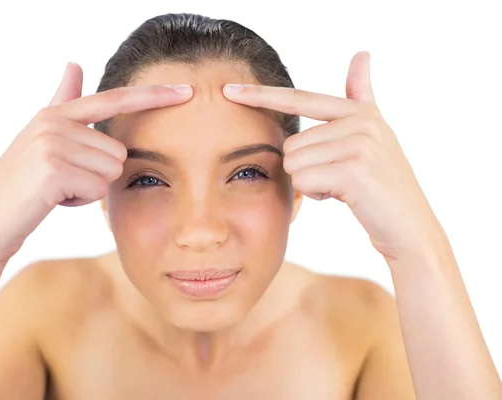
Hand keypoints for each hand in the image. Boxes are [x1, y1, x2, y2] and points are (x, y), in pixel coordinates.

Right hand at [0, 63, 192, 265]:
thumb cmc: (22, 186)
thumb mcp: (41, 138)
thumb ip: (63, 102)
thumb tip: (74, 63)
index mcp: (55, 113)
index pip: (114, 99)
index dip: (153, 95)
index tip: (187, 91)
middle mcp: (54, 122)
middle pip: (119, 152)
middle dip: (98, 175)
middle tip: (63, 182)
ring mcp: (53, 143)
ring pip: (112, 172)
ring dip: (89, 189)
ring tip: (56, 190)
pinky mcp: (55, 169)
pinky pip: (98, 190)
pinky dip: (80, 202)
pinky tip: (52, 201)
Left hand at [222, 51, 443, 261]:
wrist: (408, 226)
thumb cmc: (380, 184)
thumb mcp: (372, 134)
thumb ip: (360, 96)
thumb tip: (362, 53)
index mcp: (360, 111)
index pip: (300, 98)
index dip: (262, 95)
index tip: (229, 90)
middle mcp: (361, 122)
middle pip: (291, 143)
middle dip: (305, 168)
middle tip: (336, 178)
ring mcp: (360, 144)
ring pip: (294, 163)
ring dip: (311, 183)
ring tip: (341, 187)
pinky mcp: (354, 170)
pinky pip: (303, 181)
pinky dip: (316, 195)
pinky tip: (343, 197)